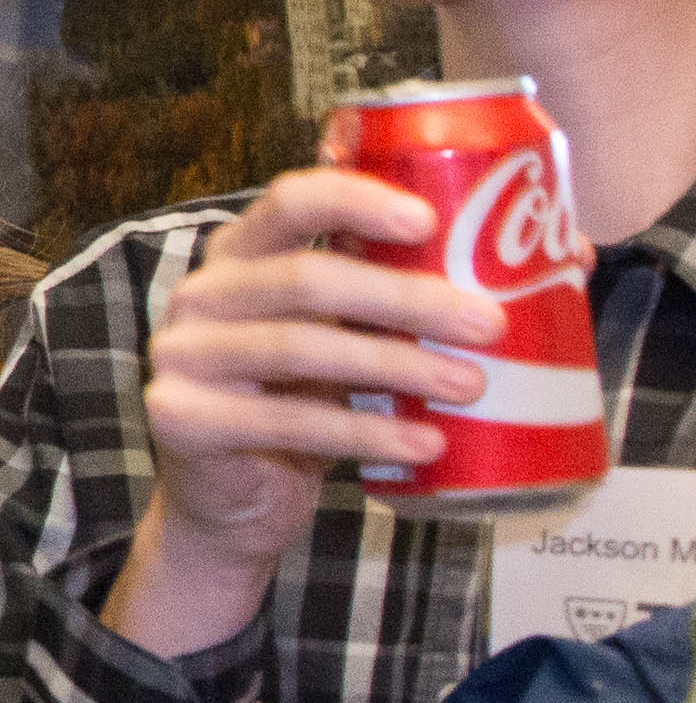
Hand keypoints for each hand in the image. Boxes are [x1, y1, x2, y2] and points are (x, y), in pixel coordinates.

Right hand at [108, 166, 499, 655]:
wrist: (230, 501)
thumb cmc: (300, 401)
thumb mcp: (336, 336)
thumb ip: (382, 290)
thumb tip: (520, 245)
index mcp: (238, 255)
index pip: (289, 202)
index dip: (355, 201)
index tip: (430, 221)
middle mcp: (200, 294)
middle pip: (304, 278)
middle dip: (405, 298)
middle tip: (487, 323)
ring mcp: (181, 355)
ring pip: (297, 347)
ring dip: (396, 365)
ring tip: (471, 386)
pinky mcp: (181, 417)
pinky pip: (284, 420)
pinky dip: (366, 434)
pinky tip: (427, 443)